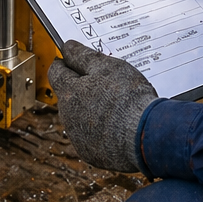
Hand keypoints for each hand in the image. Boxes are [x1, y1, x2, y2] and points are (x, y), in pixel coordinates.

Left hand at [49, 40, 158, 173]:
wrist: (146, 136)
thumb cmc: (129, 99)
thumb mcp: (107, 66)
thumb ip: (83, 55)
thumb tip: (67, 47)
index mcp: (69, 92)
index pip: (56, 72)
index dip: (65, 63)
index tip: (72, 59)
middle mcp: (68, 116)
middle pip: (68, 96)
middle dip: (81, 88)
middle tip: (104, 82)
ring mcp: (79, 137)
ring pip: (79, 117)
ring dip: (91, 110)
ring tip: (116, 105)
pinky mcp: (91, 153)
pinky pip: (91, 137)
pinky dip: (100, 130)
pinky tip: (117, 124)